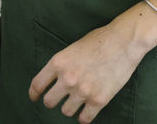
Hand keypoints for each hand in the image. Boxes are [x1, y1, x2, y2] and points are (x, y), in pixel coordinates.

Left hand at [28, 22, 143, 123]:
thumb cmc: (99, 41)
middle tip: (58, 99)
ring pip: (66, 111)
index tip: (35, 97)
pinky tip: (86, 112)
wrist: (123, 42)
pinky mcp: (99, 100)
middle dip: (52, 101)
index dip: (34, 94)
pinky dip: (84, 117)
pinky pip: (84, 118)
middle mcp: (67, 79)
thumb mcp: (72, 48)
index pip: (37, 84)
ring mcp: (83, 91)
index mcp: (58, 63)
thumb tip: (56, 79)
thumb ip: (62, 65)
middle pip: (49, 101)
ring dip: (69, 108)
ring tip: (75, 102)